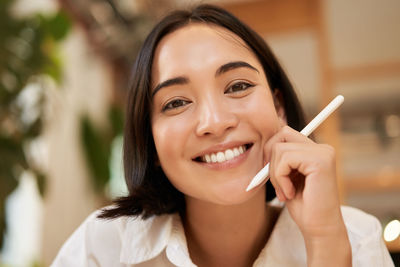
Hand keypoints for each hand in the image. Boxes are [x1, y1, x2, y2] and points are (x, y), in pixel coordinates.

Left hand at [265, 126, 350, 265]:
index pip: (284, 133)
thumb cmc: (303, 205)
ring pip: (280, 149)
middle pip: (281, 135)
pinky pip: (285, 159)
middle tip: (277, 183)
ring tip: (285, 192)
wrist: (319, 228)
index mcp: (316, 150)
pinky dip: (280, 178)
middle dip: (270, 159)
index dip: (271, 151)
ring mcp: (323, 153)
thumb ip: (281, 158)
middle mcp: (322, 148)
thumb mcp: (287, 176)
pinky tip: (290, 193)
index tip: (270, 173)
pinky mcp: (320, 161)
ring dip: (275, 174)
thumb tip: (263, 141)